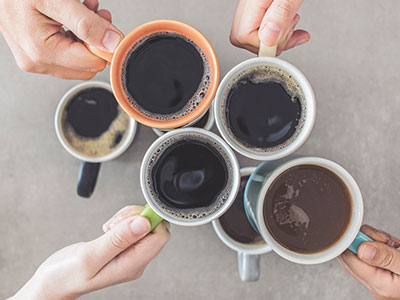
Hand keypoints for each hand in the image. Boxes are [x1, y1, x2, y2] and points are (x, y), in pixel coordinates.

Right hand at [0, 0, 122, 79]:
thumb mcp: (57, 0)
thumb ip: (87, 23)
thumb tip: (112, 44)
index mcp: (42, 52)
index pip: (92, 63)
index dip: (104, 44)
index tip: (106, 24)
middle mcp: (37, 62)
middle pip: (87, 66)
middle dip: (97, 41)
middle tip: (97, 14)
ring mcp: (35, 61)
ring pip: (79, 62)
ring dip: (88, 37)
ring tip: (85, 11)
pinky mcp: (36, 56)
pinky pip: (66, 56)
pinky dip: (76, 37)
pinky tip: (75, 19)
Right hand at [11, 206, 169, 299]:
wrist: (53, 283)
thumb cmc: (66, 275)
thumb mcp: (90, 256)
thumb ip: (118, 239)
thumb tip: (144, 223)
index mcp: (132, 265)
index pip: (160, 236)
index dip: (150, 220)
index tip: (130, 215)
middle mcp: (135, 261)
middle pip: (154, 228)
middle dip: (137, 216)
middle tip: (115, 222)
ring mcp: (130, 254)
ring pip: (144, 225)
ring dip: (128, 218)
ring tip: (109, 226)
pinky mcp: (124, 248)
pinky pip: (133, 228)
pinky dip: (122, 222)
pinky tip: (109, 229)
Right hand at [230, 0, 309, 54]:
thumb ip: (281, 13)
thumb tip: (268, 38)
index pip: (242, 35)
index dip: (262, 44)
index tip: (279, 42)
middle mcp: (251, 1)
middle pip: (243, 37)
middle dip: (268, 44)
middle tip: (287, 35)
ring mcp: (255, 3)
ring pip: (253, 33)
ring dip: (276, 38)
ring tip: (292, 25)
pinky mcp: (264, 4)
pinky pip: (264, 25)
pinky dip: (280, 31)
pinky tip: (292, 25)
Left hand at [339, 225, 399, 299]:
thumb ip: (386, 257)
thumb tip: (361, 249)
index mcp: (379, 285)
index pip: (348, 259)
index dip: (353, 241)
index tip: (365, 233)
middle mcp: (374, 284)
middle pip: (351, 254)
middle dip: (364, 240)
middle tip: (386, 240)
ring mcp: (377, 279)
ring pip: (361, 251)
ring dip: (374, 241)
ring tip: (394, 244)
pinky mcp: (382, 272)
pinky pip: (371, 254)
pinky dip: (381, 245)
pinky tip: (394, 247)